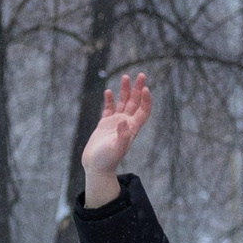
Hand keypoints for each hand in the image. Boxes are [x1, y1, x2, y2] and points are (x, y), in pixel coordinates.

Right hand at [79, 68, 151, 211]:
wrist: (96, 167)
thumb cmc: (107, 161)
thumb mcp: (116, 149)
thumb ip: (122, 136)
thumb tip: (124, 122)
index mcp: (132, 129)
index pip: (143, 111)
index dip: (146, 100)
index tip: (146, 89)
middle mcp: (126, 124)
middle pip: (135, 103)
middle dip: (139, 89)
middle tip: (141, 75)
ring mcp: (115, 123)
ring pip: (122, 102)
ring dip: (125, 90)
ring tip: (125, 76)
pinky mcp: (104, 124)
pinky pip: (108, 108)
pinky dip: (109, 100)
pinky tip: (108, 92)